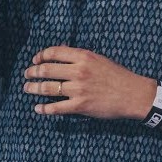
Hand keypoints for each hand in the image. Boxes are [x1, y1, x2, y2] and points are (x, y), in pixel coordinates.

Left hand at [23, 45, 155, 119]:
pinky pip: (56, 107)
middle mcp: (79, 71)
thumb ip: (81, 57)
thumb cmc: (118, 76)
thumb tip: (61, 52)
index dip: (41, 56)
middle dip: (33, 72)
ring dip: (33, 88)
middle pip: (46, 70)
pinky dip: (44, 109)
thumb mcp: (100, 59)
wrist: (133, 94)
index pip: (54, 52)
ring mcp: (78, 89)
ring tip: (27, 88)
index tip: (36, 60)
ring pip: (47, 88)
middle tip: (27, 75)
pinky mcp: (80, 106)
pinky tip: (38, 108)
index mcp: (84, 57)